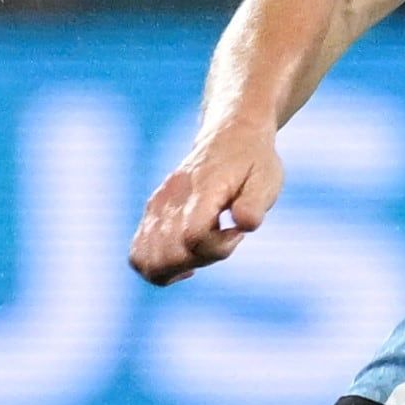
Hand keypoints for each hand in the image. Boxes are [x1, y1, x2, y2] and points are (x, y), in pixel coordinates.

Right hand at [132, 121, 284, 286]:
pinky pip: (138, 255)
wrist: (230, 135)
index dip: (218, 248)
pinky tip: (188, 257)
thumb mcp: (267, 179)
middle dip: (197, 262)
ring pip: (145, 262)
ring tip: (204, 249)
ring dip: (177, 269)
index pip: (192, 238)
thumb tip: (243, 225)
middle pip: (166, 257)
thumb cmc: (253, 161)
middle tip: (222, 240)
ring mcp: (156, 209)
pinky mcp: (151, 214)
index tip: (237, 232)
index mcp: (200, 193)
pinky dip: (160, 267)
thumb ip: (255, 204)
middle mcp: (170, 202)